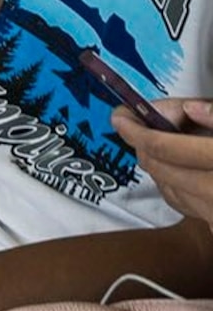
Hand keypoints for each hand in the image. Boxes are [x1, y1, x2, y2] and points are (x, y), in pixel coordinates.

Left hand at [120, 99, 212, 227]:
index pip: (165, 148)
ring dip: (158, 162)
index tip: (120, 113)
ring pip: (165, 186)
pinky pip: (184, 203)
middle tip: (143, 122)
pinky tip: (185, 168)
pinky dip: (174, 182)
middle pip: (158, 167)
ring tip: (171, 141)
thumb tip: (189, 108)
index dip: (135, 128)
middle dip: (143, 142)